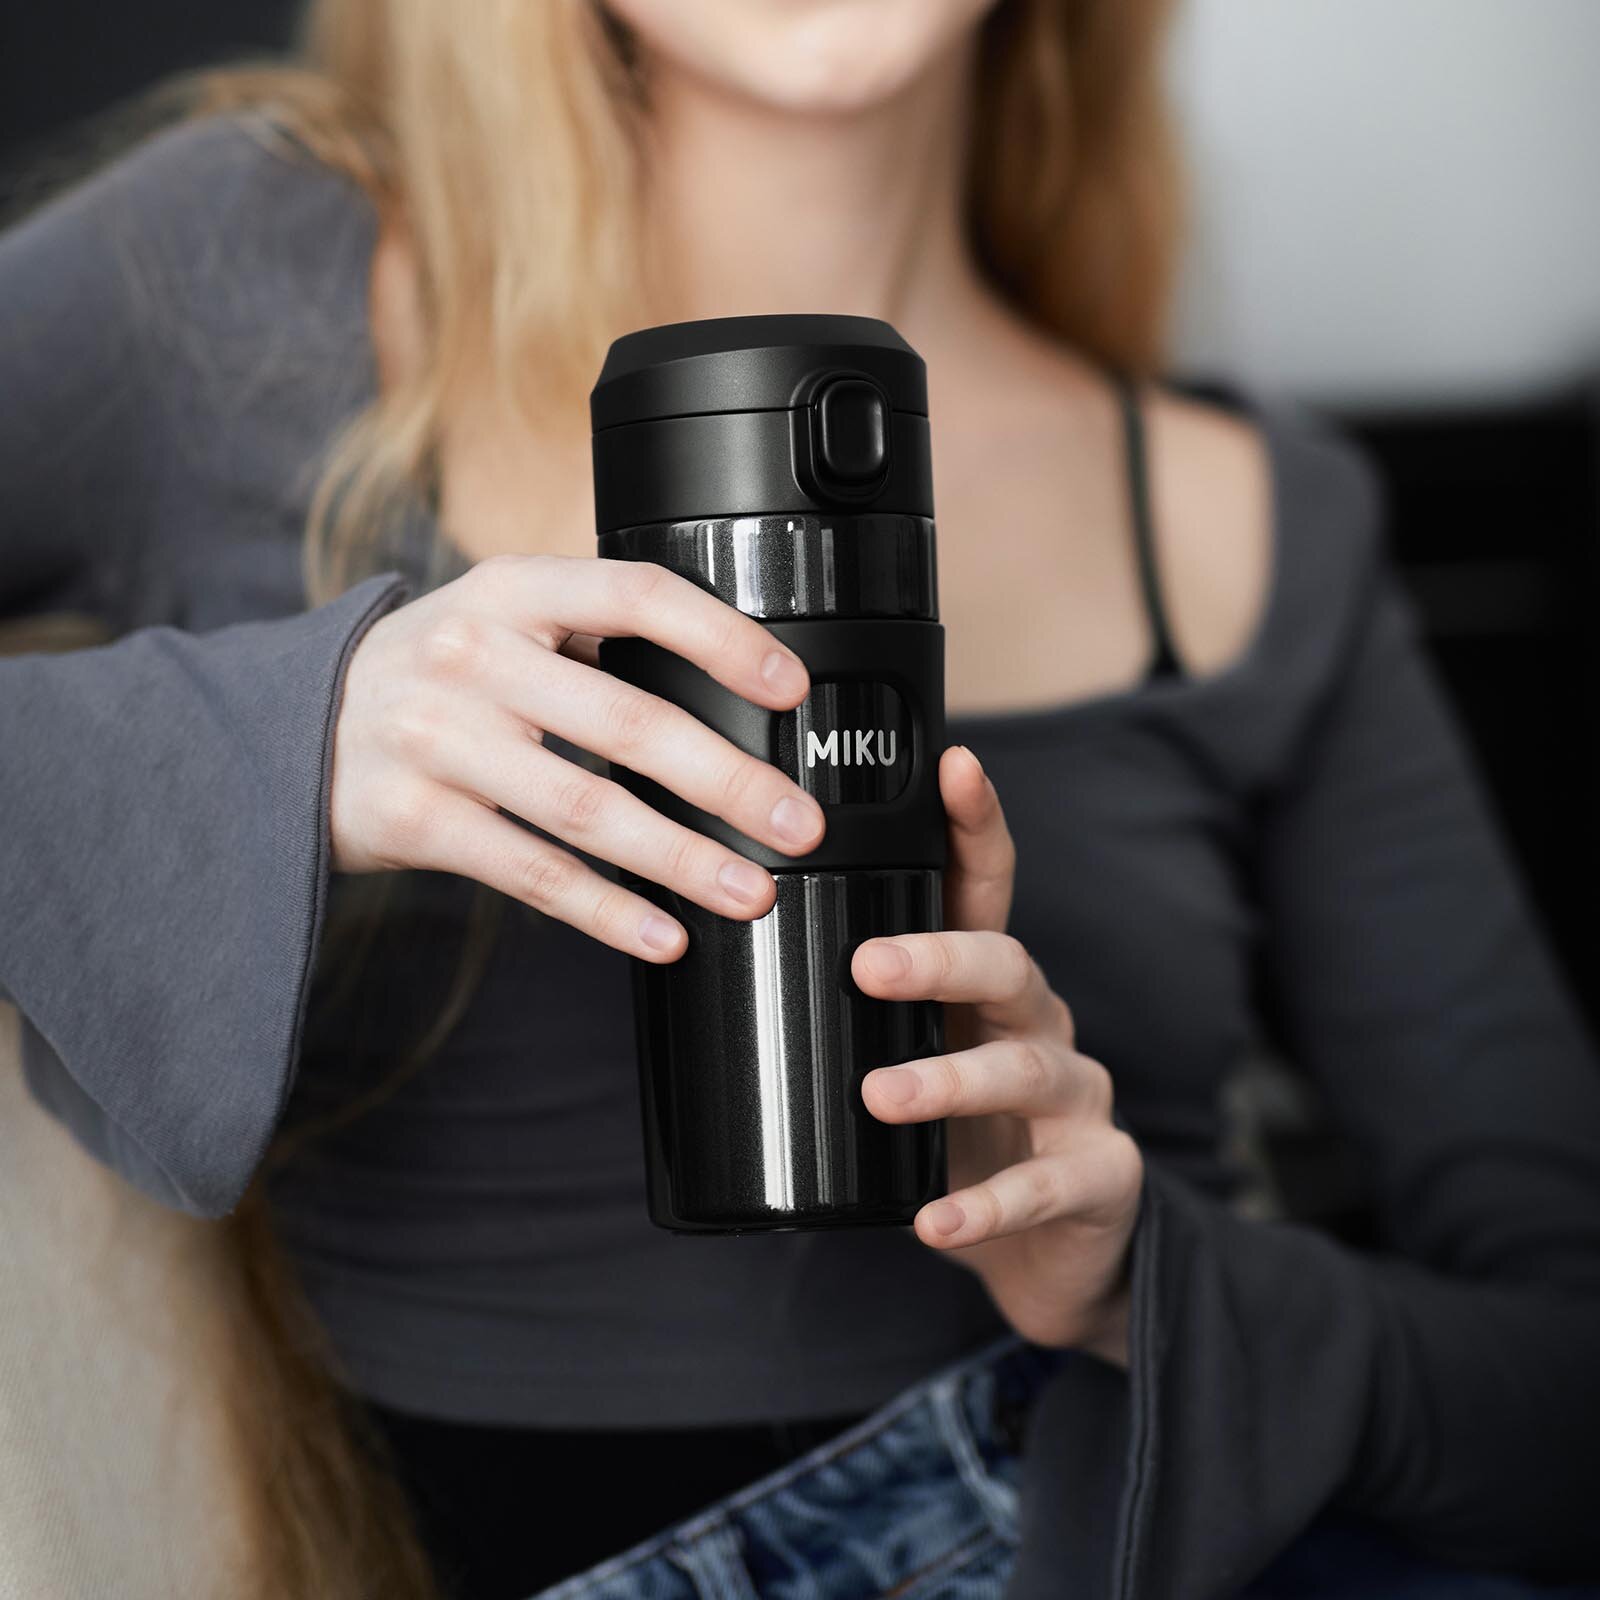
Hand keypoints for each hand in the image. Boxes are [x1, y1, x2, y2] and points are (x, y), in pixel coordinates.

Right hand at [330, 555, 825, 959]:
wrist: (289, 729)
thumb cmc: (433, 676)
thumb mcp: (499, 621)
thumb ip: (593, 638)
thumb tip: (731, 687)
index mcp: (511, 590)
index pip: (636, 596)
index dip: (723, 639)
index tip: (790, 689)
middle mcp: (471, 656)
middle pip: (628, 722)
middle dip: (729, 780)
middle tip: (796, 823)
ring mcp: (436, 740)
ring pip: (586, 810)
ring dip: (682, 858)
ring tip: (751, 891)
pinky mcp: (414, 820)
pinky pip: (531, 874)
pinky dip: (606, 911)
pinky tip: (663, 933)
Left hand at [853, 746, 1141, 1363]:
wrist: (1058, 1253)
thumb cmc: (966, 1138)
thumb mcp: (918, 1062)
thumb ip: (859, 1023)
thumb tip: (725, 974)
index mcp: (987, 988)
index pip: (987, 890)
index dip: (976, 825)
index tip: (953, 763)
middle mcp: (1040, 1024)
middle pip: (1007, 964)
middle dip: (939, 958)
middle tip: (867, 966)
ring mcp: (1077, 1099)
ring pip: (1024, 1067)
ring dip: (949, 1079)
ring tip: (881, 1097)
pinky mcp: (1100, 1175)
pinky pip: (1044, 1186)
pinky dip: (986, 1204)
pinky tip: (935, 1219)